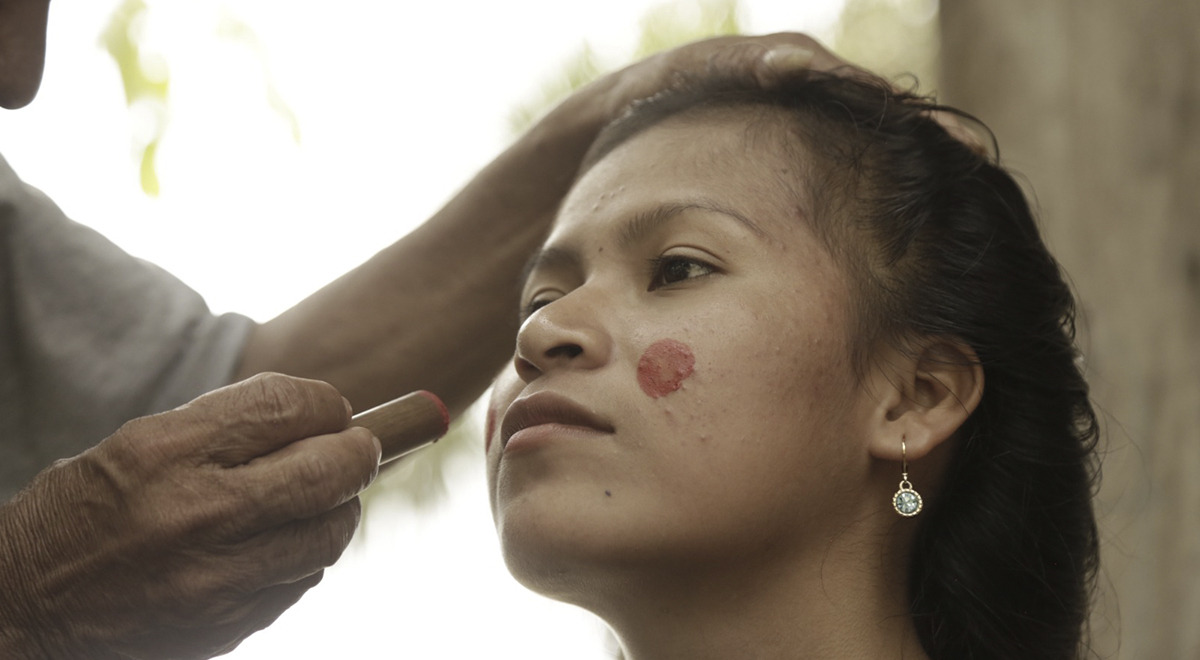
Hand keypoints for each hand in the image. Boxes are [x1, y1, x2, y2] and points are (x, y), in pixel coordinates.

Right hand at [0, 373, 380, 658]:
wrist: (23, 608)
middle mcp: (196, 514)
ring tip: (319, 498)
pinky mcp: (226, 625)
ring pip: (327, 534)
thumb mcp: (139, 445)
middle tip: (360, 448)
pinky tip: (280, 544)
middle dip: (358, 453)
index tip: (331, 410)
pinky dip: (304, 556)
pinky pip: (300, 580)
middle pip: (327, 472)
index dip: (324, 403)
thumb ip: (228, 428)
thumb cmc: (83, 512)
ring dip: (337, 509)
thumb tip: (324, 418)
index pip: (286, 406)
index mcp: (166, 452)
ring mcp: (215, 579)